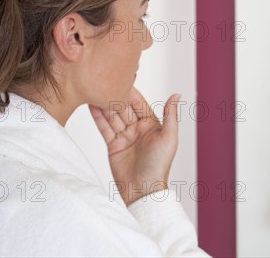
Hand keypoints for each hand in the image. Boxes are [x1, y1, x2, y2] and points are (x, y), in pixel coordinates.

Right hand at [89, 87, 180, 205]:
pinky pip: (105, 128)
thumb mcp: (169, 138)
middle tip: (104, 83)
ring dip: (104, 105)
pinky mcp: (113, 145)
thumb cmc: (159, 165)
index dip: (131, 92)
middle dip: (115, 96)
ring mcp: (124, 136)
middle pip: (124, 108)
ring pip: (113, 117)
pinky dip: (98, 117)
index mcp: (152, 125)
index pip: (139, 104)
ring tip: (95, 91)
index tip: (122, 78)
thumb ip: (171, 115)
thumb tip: (177, 95)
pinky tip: (92, 106)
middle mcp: (137, 129)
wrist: (143, 189)